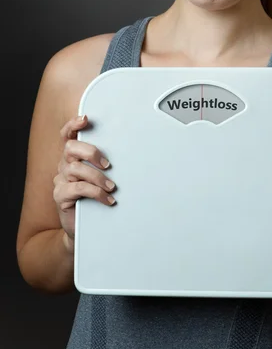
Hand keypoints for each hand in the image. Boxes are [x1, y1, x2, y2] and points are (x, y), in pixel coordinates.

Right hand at [53, 115, 116, 249]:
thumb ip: (107, 165)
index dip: (73, 125)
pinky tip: (108, 199)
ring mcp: (61, 180)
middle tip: (108, 164)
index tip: (85, 118)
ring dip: (98, 177)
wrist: (84, 229)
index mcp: (74, 157)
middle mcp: (64, 166)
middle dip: (91, 151)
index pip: (68, 136)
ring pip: (76, 168)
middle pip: (71, 147)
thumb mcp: (102, 178)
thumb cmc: (95, 199)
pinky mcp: (61, 196)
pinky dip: (96, 192)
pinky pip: (78, 188)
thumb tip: (133, 153)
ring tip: (112, 187)